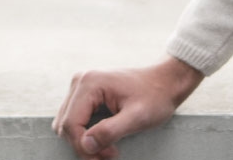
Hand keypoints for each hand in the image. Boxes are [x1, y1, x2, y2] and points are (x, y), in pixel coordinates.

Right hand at [52, 57, 204, 158]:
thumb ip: (110, 131)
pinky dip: (85, 134)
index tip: (109, 155)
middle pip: (66, 125)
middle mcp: (81, 81)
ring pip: (67, 124)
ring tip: (108, 148)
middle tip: (110, 154)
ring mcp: (81, 87)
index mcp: (90, 83)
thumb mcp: (138, 117)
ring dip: (84, 142)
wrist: (166, 82)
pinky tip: (103, 139)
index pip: (70, 124)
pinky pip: (74, 120)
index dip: (85, 146)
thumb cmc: (156, 97)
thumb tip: (86, 145)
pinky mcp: (86, 94)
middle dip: (85, 146)